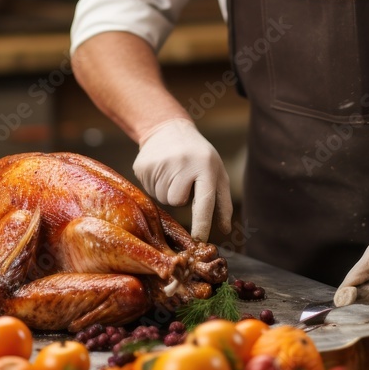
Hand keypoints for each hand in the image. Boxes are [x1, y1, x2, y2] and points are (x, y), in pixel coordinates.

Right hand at [133, 118, 232, 240]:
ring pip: (161, 197)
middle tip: (182, 177)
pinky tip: (160, 168)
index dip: (202, 223)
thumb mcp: (216, 172)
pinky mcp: (143, 165)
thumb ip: (222, 202)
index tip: (199, 240)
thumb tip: (225, 230)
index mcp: (205, 166)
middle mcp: (183, 163)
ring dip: (167, 189)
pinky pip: (148, 189)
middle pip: (177, 201)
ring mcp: (160, 163)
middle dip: (179, 195)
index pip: (204, 202)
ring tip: (171, 171)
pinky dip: (154, 183)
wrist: (168, 129)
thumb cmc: (199, 156)